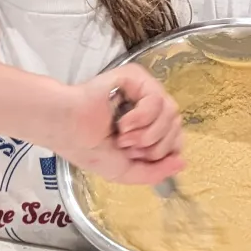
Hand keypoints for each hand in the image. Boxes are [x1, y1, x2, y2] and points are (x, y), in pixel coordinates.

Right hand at [55, 63, 182, 185]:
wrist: (67, 130)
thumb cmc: (88, 148)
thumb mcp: (126, 172)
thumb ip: (155, 172)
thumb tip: (182, 163)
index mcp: (147, 127)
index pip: (176, 138)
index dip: (163, 152)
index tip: (138, 157)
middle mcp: (148, 106)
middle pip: (177, 127)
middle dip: (154, 146)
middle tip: (126, 146)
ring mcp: (142, 90)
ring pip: (171, 113)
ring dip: (148, 134)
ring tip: (124, 136)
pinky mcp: (135, 77)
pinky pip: (157, 100)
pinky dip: (142, 118)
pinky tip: (124, 123)